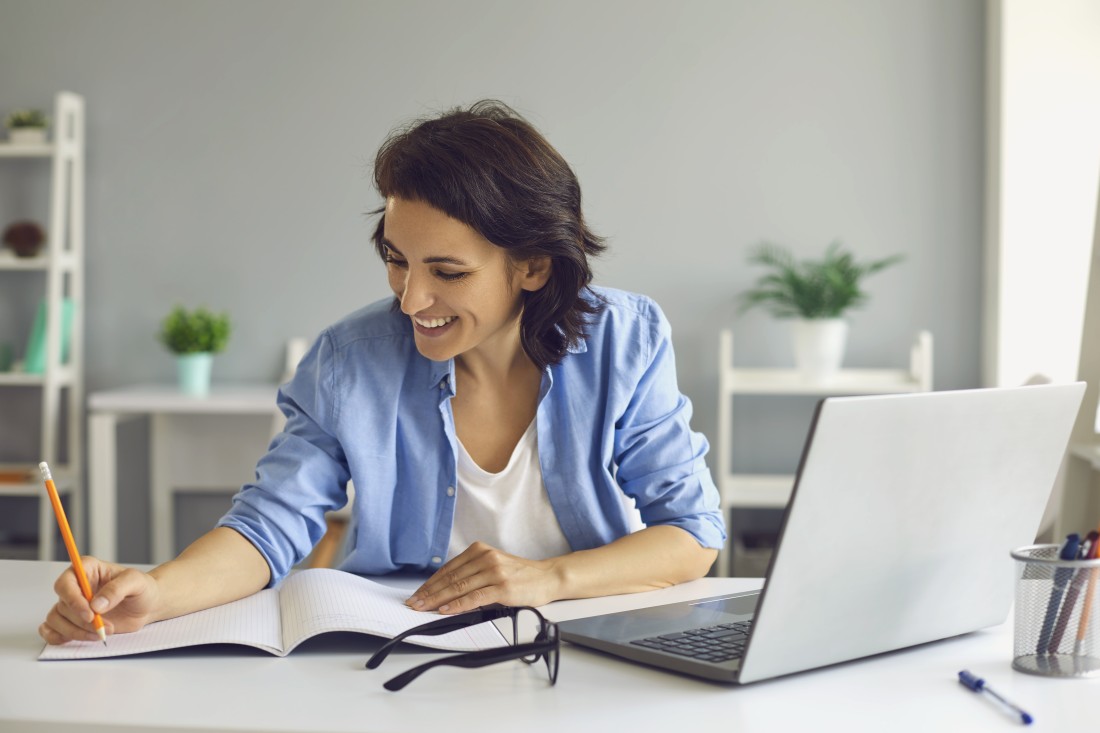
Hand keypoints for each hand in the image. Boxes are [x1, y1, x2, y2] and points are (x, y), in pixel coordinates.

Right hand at [39, 557, 160, 644]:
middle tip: (103, 626)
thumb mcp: (136, 582)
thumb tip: (96, 605)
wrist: (147, 605)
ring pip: (56, 620)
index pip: (66, 583)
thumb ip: (117, 589)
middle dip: (81, 621)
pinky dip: (61, 638)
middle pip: (62, 605)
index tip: (90, 614)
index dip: (73, 600)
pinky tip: (80, 638)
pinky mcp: (73, 621)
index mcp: (87, 569)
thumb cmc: (142, 588)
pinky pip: (52, 630)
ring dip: (75, 632)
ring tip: (101, 633)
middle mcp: (76, 586)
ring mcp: (72, 605)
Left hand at [406, 541, 562, 613]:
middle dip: (428, 593)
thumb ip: (472, 573)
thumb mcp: (493, 566)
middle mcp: (485, 558)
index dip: (430, 583)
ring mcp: (494, 572)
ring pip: (458, 587)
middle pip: (450, 578)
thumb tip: (445, 590)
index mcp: (479, 550)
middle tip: (414, 603)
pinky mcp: (502, 587)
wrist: (547, 577)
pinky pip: (474, 597)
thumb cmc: (520, 575)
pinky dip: (457, 605)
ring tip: (424, 608)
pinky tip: (446, 610)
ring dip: (437, 600)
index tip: (417, 594)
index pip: (448, 569)